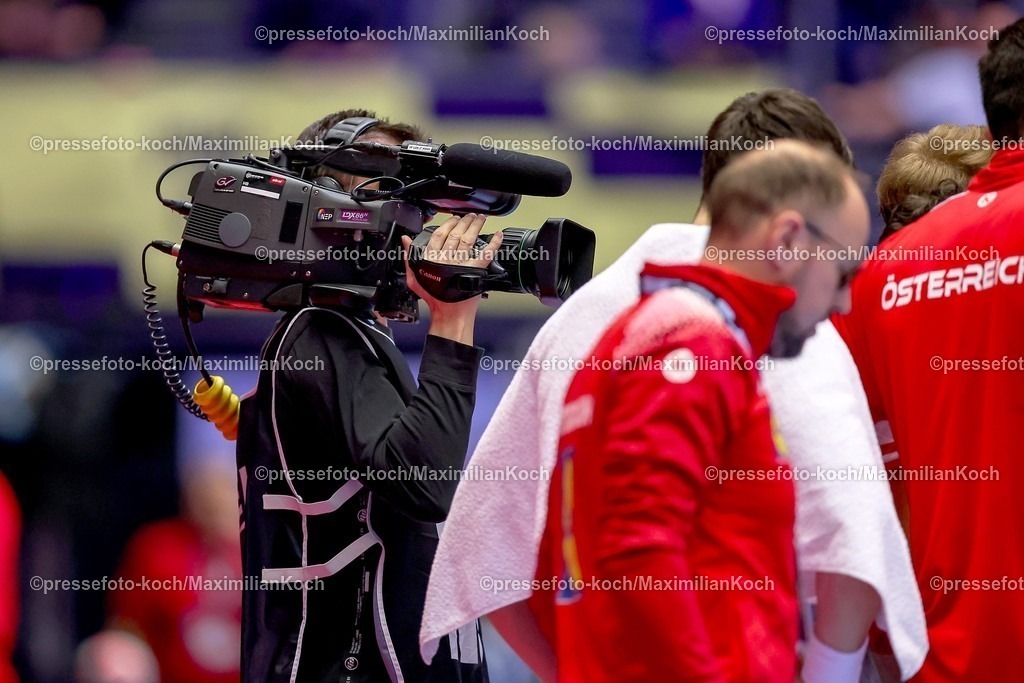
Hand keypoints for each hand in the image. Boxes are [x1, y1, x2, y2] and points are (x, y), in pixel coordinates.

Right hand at [401, 213, 501, 344]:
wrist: (449, 315)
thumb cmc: (434, 298)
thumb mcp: (414, 278)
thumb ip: (410, 257)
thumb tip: (405, 240)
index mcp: (432, 259)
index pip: (440, 235)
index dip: (448, 224)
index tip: (454, 219)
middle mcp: (447, 260)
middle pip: (456, 234)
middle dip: (464, 222)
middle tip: (469, 216)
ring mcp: (461, 264)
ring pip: (469, 239)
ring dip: (475, 226)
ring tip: (480, 219)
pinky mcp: (475, 271)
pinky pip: (486, 254)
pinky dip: (493, 243)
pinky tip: (498, 236)